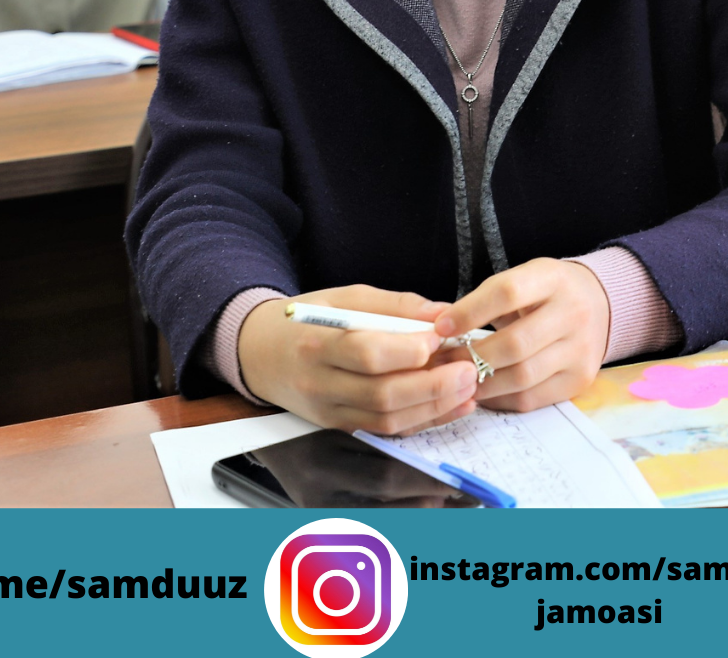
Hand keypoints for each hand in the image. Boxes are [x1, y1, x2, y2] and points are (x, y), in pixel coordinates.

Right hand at [236, 285, 478, 433]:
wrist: (259, 353)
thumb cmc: (305, 320)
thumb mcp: (345, 297)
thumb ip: (395, 305)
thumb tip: (441, 313)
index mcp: (317, 343)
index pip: (366, 353)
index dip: (409, 349)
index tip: (440, 335)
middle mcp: (319, 383)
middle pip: (381, 394)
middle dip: (432, 385)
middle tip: (468, 369)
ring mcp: (328, 411)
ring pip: (386, 419)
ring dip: (434, 407)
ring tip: (468, 388)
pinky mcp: (338, 426)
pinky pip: (385, 430)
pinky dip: (422, 421)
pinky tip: (452, 407)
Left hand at [434, 258, 611, 412]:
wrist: (600, 305)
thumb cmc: (547, 293)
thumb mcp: (525, 278)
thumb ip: (488, 299)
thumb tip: (441, 328)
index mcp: (553, 279)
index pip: (508, 293)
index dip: (470, 312)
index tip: (441, 328)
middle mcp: (574, 313)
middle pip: (515, 343)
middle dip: (472, 356)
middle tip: (443, 363)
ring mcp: (581, 350)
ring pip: (522, 376)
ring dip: (482, 383)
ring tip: (458, 380)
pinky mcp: (580, 379)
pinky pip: (531, 398)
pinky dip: (500, 398)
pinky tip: (483, 391)